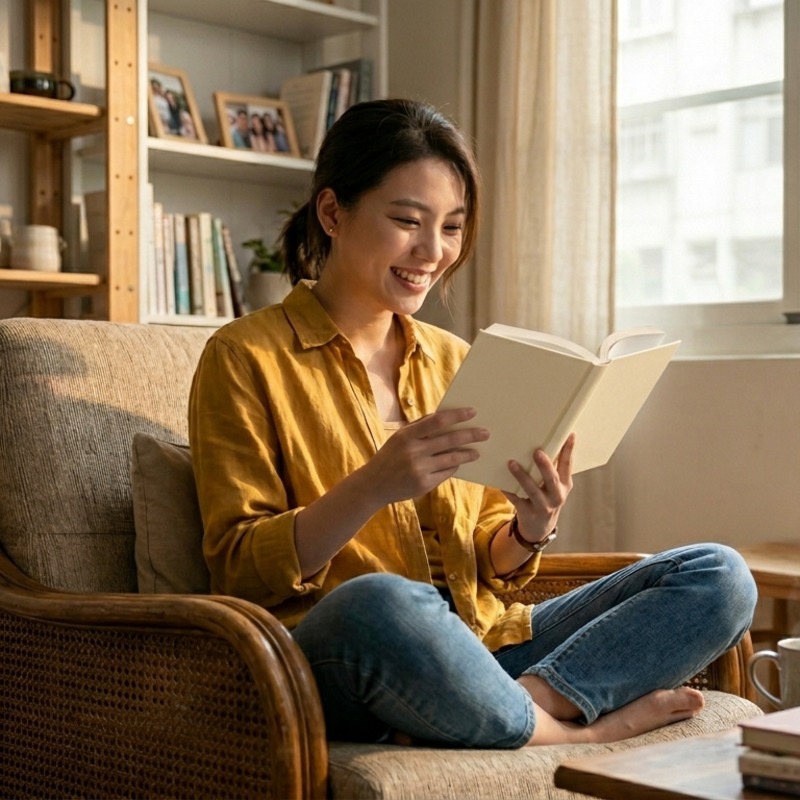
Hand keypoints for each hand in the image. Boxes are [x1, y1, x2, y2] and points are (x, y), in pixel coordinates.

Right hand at [364, 407, 489, 505]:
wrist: (374, 485)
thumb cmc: (390, 456)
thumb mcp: (399, 437)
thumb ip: (419, 426)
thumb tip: (445, 416)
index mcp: (407, 435)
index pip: (437, 421)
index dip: (457, 415)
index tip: (472, 412)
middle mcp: (413, 451)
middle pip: (449, 440)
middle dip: (470, 435)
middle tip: (485, 433)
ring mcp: (419, 469)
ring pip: (451, 459)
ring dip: (468, 454)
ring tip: (477, 451)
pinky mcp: (424, 485)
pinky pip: (446, 473)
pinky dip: (454, 466)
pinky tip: (460, 463)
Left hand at [502, 434, 574, 543]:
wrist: (540, 528)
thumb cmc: (547, 499)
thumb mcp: (555, 486)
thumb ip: (552, 469)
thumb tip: (544, 441)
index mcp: (565, 485)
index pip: (567, 465)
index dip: (569, 450)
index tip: (569, 435)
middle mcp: (556, 496)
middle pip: (552, 480)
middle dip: (545, 466)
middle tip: (537, 452)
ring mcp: (543, 506)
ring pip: (532, 490)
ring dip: (522, 476)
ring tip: (512, 464)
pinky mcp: (528, 513)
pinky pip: (516, 500)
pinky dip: (508, 490)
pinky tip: (500, 482)